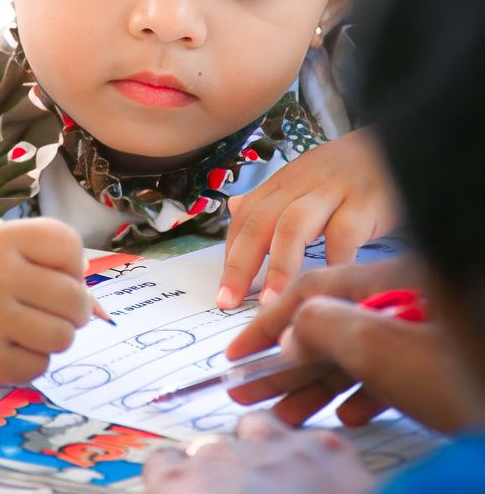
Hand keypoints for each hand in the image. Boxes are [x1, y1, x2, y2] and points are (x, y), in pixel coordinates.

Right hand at [0, 218, 91, 386]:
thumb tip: (100, 307)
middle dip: (76, 308)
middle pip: (73, 297)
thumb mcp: (3, 248)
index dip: (72, 263)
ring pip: (62, 336)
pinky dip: (34, 360)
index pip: (68, 245)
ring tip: (34, 328)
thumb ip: (51, 263)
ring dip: (57, 336)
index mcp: (2, 239)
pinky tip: (11, 347)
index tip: (57, 273)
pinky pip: (39, 366)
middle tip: (59, 310)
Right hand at [143, 411, 372, 493]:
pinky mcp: (320, 446)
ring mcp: (273, 443)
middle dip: (219, 472)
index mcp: (186, 487)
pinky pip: (302, 436)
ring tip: (271, 482)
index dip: (174, 481)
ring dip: (256, 450)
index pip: (161, 465)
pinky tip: (312, 478)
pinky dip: (303, 453)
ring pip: (253, 428)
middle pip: (208, 450)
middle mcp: (223, 455)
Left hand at [217, 128, 399, 307]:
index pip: (246, 216)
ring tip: (272, 303)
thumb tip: (235, 210)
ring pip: (294, 224)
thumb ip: (273, 198)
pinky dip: (333, 262)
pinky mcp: (366, 202)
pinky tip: (328, 290)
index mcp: (285, 181)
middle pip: (261, 220)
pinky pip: (344, 235)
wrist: (403, 139)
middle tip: (229, 301)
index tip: (223, 293)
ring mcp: (333, 191)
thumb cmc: (352, 170)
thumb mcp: (307, 177)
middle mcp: (303, 183)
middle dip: (240, 263)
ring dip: (279, 265)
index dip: (231, 254)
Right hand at [225, 259, 476, 432]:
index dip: (269, 324)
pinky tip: (350, 415)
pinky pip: (395, 370)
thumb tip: (293, 331)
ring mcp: (423, 326)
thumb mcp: (393, 353)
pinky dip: (367, 392)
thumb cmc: (470, 365)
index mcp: (384, 283)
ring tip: (287, 415)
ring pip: (360, 351)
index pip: (310, 294)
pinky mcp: (442, 353)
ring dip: (322, 384)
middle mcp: (400, 298)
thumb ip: (334, 331)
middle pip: (331, 325)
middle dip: (289, 364)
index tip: (237, 354)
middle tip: (250, 394)